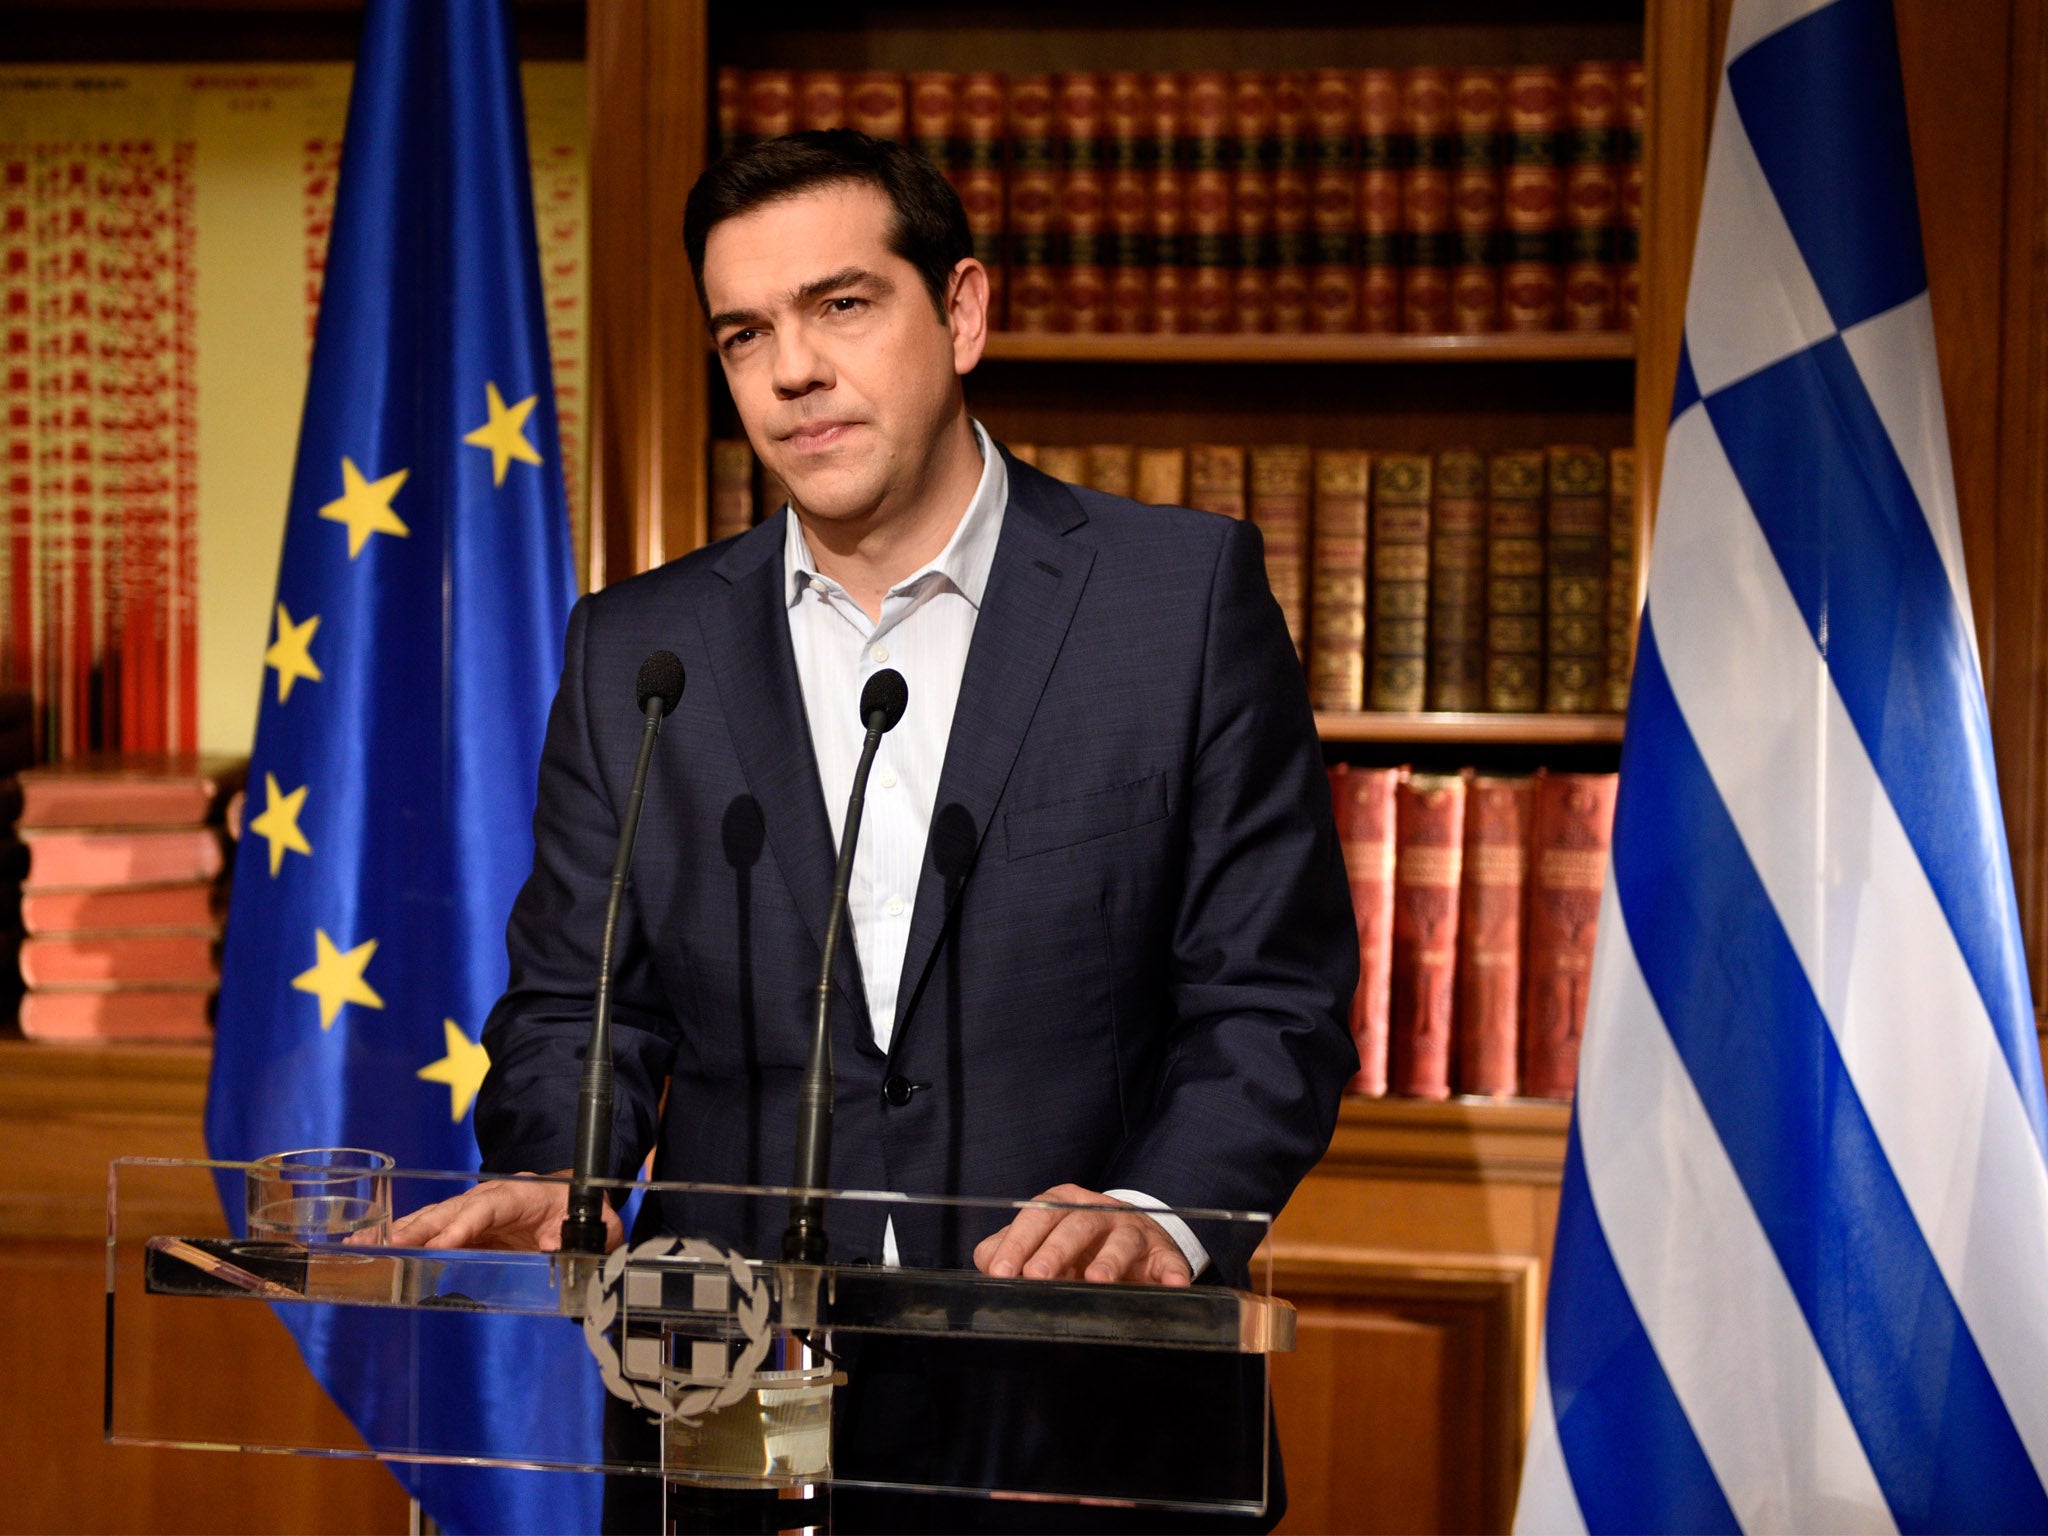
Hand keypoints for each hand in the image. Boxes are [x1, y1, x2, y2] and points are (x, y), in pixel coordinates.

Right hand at [377, 1170, 624, 1251]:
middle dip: (420, 1228)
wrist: (572, 1195)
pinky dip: (406, 1236)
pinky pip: (434, 1229)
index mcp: (522, 1193)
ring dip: (403, 1231)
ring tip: (367, 1245)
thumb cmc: (579, 1209)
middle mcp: (492, 1196)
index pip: (489, 1206)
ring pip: (436, 1217)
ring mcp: (475, 1209)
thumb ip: (585, 1233)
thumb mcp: (595, 1222)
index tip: (442, 1245)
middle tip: (390, 1246)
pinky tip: (378, 1247)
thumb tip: (563, 1246)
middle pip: (452, 1209)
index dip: (464, 1225)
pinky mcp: (466, 1225)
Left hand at [973, 1184, 1192, 1286]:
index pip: (1036, 1217)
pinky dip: (1172, 1270)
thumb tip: (988, 1265)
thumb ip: (1009, 1250)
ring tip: (1096, 1280)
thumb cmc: (1079, 1247)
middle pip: (1076, 1224)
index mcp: (1064, 1204)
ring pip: (1122, 1239)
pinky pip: (1169, 1259)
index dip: (1017, 1243)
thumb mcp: (1042, 1243)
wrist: (1135, 1243)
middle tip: (1037, 1277)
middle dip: (1055, 1250)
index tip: (1001, 1272)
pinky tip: (1173, 1284)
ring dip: (1110, 1259)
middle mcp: (1099, 1211)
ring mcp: (1133, 1230)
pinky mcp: (1163, 1253)